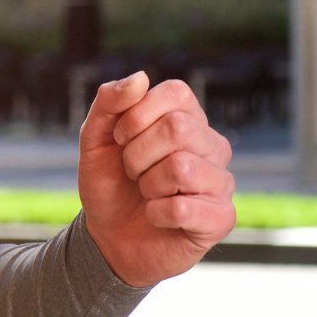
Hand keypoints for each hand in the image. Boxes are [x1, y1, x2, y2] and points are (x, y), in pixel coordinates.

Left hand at [76, 70, 235, 289]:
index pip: (176, 93)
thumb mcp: (95, 140)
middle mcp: (212, 145)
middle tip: (132, 173)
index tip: (120, 140)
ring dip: (147, 186)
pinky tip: (158, 218)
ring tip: (147, 195)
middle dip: (136, 154)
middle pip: (178, 128)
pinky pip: (184, 207)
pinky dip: (157, 214)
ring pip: (181, 167)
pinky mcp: (221, 218)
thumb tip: (141, 77)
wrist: (108, 239)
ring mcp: (221, 182)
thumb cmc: (109, 185)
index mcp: (188, 118)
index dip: (136, 116)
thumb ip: (110, 103)